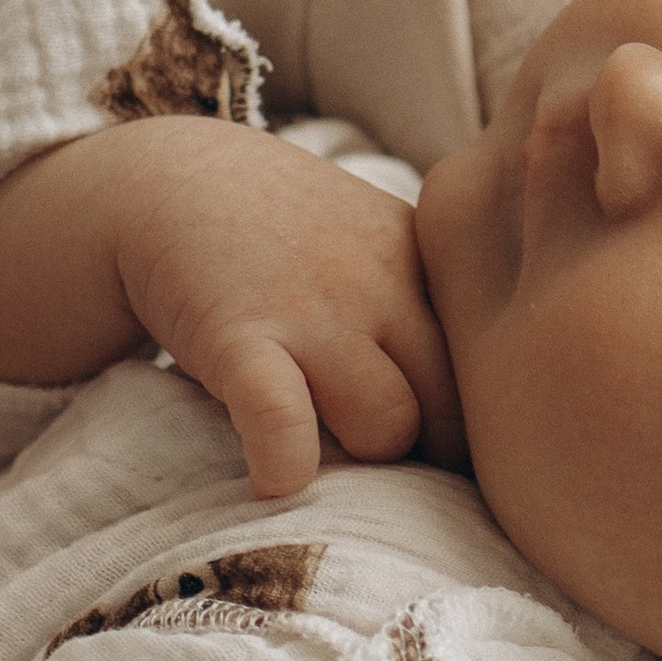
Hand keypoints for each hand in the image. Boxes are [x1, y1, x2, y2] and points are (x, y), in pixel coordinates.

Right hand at [0, 121, 464, 500]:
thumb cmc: (280, 231)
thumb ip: (437, 301)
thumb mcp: (378, 238)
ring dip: (357, 463)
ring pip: (386, 430)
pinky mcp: (238, 338)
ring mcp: (312, 309)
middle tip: (385, 462)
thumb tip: (498, 399)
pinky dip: (285, 467)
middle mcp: (381, 280)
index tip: (441, 440)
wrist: (163, 180)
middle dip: (426, 454)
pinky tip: (274, 480)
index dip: (472, 422)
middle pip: (452, 411)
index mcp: (425, 259)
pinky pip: (284, 426)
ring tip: (323, 454)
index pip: (490, 369)